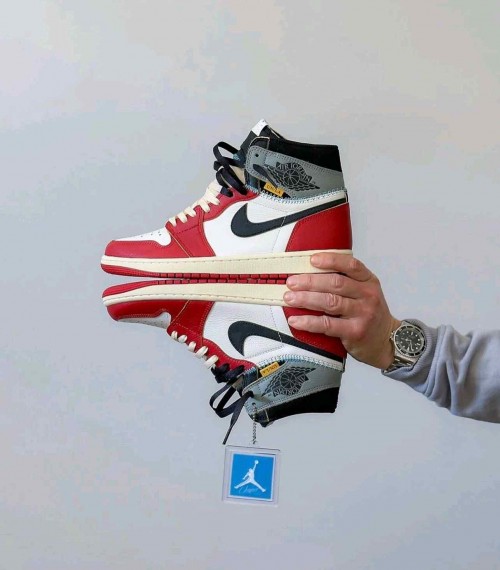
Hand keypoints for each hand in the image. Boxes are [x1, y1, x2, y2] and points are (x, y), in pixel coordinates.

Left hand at [283, 253, 399, 368]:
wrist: (386, 341)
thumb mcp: (365, 292)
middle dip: (310, 281)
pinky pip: (327, 324)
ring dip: (306, 299)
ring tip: (289, 298)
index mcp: (369, 281)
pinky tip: (295, 320)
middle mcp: (368, 295)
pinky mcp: (355, 332)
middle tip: (291, 282)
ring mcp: (363, 314)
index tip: (311, 259)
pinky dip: (309, 322)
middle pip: (336, 283)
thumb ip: (345, 282)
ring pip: (330, 302)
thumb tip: (309, 273)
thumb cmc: (368, 313)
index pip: (351, 265)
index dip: (331, 260)